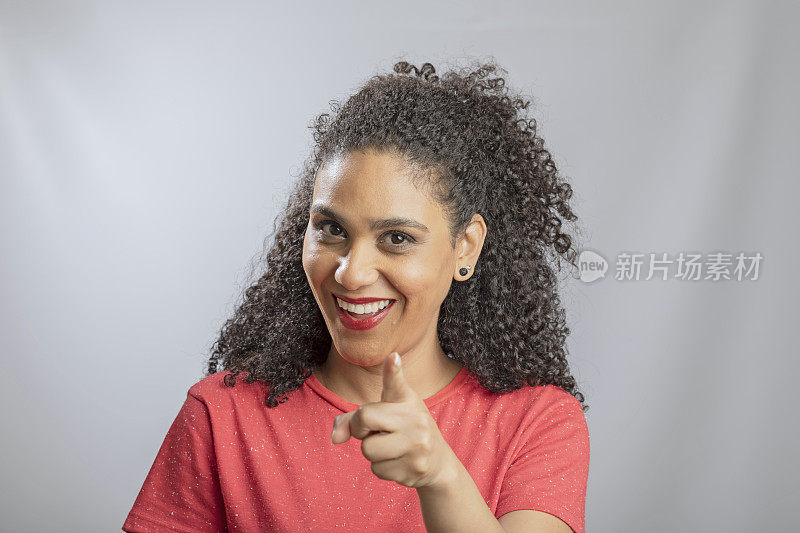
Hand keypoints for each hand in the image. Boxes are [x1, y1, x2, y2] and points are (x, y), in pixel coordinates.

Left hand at [330, 352, 457, 489]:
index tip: (393, 358)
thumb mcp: (385, 416)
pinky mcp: (414, 468)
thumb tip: (335, 438)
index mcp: (406, 399)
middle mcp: (414, 418)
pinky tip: (398, 461)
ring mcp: (417, 444)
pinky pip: (377, 470)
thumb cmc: (402, 431)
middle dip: (360, 428)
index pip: (397, 383)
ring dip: (371, 451)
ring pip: (368, 449)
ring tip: (390, 446)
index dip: (393, 370)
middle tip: (373, 430)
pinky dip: (381, 467)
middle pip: (364, 418)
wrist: (436, 461)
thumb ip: (354, 419)